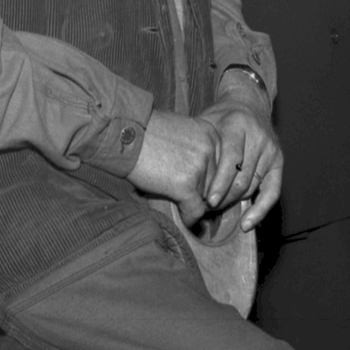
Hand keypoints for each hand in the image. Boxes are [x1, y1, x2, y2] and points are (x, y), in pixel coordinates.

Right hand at [127, 110, 220, 225]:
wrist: (125, 134)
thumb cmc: (147, 132)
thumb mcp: (184, 131)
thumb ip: (198, 148)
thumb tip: (205, 174)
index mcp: (212, 134)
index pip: (223, 167)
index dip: (211, 180)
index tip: (202, 189)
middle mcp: (210, 149)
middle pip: (216, 183)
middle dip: (202, 192)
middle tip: (187, 197)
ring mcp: (199, 167)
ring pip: (206, 198)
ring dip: (193, 203)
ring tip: (176, 200)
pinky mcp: (185, 185)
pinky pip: (195, 211)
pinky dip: (189, 218)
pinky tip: (181, 217)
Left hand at [200, 71, 282, 231]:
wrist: (248, 102)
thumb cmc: (221, 117)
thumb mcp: (206, 122)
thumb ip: (196, 145)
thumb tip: (173, 173)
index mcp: (237, 125)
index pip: (231, 159)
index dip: (220, 183)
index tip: (208, 201)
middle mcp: (258, 136)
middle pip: (242, 178)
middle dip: (224, 197)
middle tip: (205, 209)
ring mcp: (270, 148)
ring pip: (252, 187)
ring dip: (233, 203)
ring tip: (216, 211)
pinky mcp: (278, 160)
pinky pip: (273, 190)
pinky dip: (260, 210)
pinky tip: (247, 224)